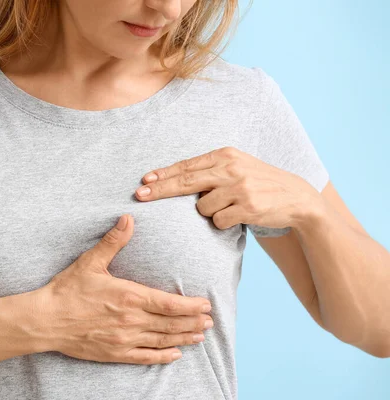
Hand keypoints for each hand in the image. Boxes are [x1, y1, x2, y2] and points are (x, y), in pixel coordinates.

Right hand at [37, 214, 213, 364]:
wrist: (46, 320)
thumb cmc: (68, 290)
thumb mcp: (90, 261)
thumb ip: (113, 241)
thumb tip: (128, 218)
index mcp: (129, 296)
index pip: (169, 304)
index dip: (190, 306)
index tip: (205, 305)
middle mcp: (131, 320)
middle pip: (171, 324)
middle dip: (193, 323)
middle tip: (210, 321)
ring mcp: (124, 339)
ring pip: (162, 340)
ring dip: (183, 339)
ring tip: (199, 336)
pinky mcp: (115, 353)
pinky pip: (145, 357)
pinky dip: (162, 356)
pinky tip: (174, 355)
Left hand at [134, 146, 323, 230]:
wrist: (296, 196)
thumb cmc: (257, 181)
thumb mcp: (235, 167)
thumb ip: (209, 170)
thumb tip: (171, 179)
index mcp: (225, 155)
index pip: (187, 166)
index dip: (163, 175)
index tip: (144, 181)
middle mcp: (231, 169)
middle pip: (186, 182)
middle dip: (160, 190)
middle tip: (139, 196)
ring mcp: (240, 188)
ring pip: (202, 208)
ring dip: (210, 212)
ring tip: (230, 205)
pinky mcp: (248, 208)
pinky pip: (218, 221)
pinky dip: (223, 222)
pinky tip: (239, 214)